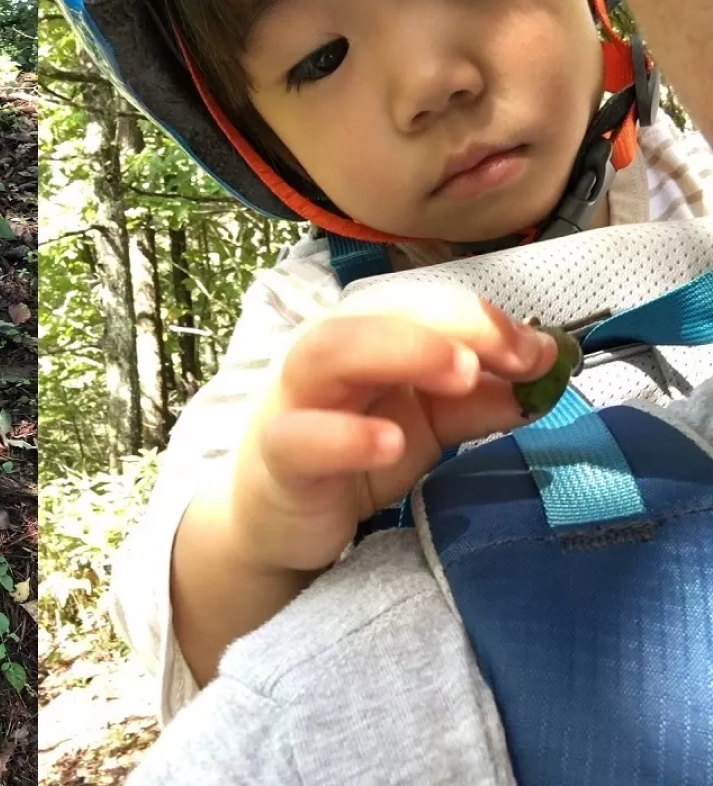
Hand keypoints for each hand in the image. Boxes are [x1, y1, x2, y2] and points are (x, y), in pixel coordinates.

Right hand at [228, 283, 560, 573]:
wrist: (277, 521)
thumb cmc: (349, 457)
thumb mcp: (426, 426)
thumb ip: (479, 401)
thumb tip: (549, 371)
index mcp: (365, 340)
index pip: (422, 307)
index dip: (484, 320)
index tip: (543, 352)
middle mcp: (325, 357)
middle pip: (374, 314)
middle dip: (450, 323)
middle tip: (516, 355)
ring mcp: (294, 403)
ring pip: (325, 353)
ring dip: (398, 351)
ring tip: (463, 376)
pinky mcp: (278, 458)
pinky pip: (300, 437)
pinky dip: (345, 436)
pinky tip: (391, 444)